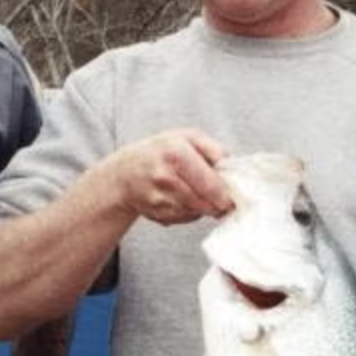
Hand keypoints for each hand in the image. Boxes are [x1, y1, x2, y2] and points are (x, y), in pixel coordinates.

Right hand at [106, 128, 231, 224]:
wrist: (124, 174)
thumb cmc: (159, 153)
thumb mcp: (186, 137)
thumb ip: (212, 147)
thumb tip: (231, 167)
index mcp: (176, 153)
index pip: (211, 184)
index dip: (225, 194)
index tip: (232, 197)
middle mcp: (165, 176)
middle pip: (205, 202)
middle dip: (217, 204)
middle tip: (222, 201)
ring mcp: (158, 198)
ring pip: (196, 212)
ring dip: (203, 208)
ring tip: (196, 194)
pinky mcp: (156, 214)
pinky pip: (184, 218)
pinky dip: (188, 212)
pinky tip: (181, 200)